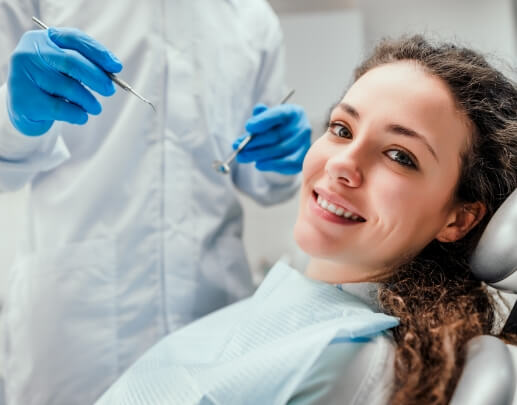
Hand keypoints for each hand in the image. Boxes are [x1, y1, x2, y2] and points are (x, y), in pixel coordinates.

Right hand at [7, 27, 122, 135]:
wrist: (24, 108)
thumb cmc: (51, 84)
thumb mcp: (63, 68)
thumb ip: (85, 64)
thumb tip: (114, 69)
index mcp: (42, 39)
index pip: (74, 39)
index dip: (98, 52)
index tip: (116, 67)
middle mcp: (29, 54)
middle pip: (72, 62)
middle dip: (97, 77)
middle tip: (109, 90)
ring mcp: (24, 76)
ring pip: (69, 87)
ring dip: (89, 101)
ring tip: (95, 108)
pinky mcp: (25, 100)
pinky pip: (61, 108)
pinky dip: (78, 114)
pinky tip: (81, 116)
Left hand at [232, 103, 310, 174]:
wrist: (291, 144)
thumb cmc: (276, 128)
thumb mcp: (268, 119)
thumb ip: (261, 116)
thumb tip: (255, 115)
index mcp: (293, 112)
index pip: (278, 114)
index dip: (263, 121)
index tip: (247, 127)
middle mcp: (302, 127)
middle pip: (276, 135)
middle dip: (254, 142)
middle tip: (238, 147)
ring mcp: (304, 144)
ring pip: (279, 150)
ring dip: (258, 155)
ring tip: (242, 157)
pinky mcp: (302, 159)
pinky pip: (286, 163)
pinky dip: (270, 164)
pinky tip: (258, 164)